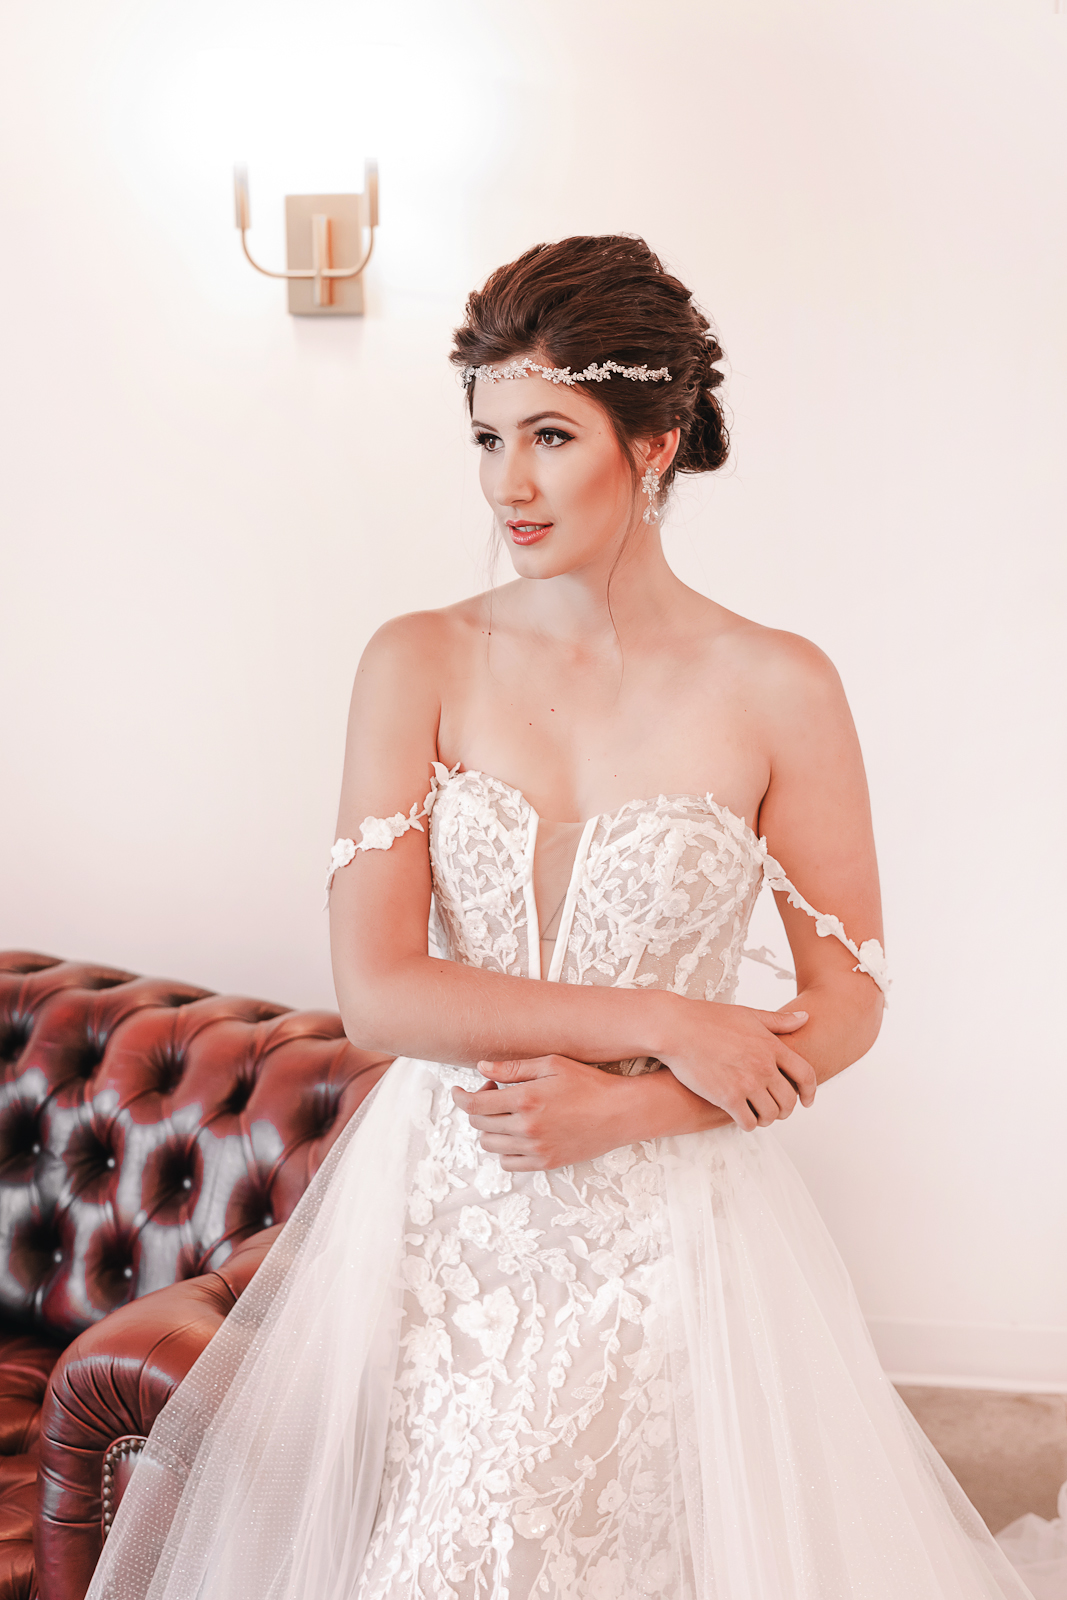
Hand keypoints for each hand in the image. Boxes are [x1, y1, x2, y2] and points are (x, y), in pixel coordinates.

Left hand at [451, 1055, 719, 1171]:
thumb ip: (513, 1068)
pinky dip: (505, 1149)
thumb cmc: (589, 1082)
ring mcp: (536, 1149)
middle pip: (479, 1124)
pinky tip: (516, 1133)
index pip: (474, 1104)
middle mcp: (526, 1127)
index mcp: (525, 1099)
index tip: (458, 1091)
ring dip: (489, 1129)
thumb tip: (481, 1069)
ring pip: (490, 1145)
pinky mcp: (546, 1163)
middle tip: (493, 1094)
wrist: (620, 1112)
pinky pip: (509, 1163)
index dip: (460, 1097)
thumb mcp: (552, 1064)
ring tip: (506, 1113)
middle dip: (477, 1108)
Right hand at [659, 1003, 814, 1131]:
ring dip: (767, 1118)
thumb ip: (779, 1021)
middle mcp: (763, 1066)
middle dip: (786, 1109)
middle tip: (776, 1110)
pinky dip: (749, 1124)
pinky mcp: (727, 1098)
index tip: (807, 1100)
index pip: (805, 1074)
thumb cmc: (707, 1018)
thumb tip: (805, 1017)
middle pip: (789, 1100)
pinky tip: (742, 1118)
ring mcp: (746, 1083)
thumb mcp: (748, 1015)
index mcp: (771, 1045)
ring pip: (771, 1114)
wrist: (675, 1028)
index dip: (810, 1091)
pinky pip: (749, 1122)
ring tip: (758, 1115)